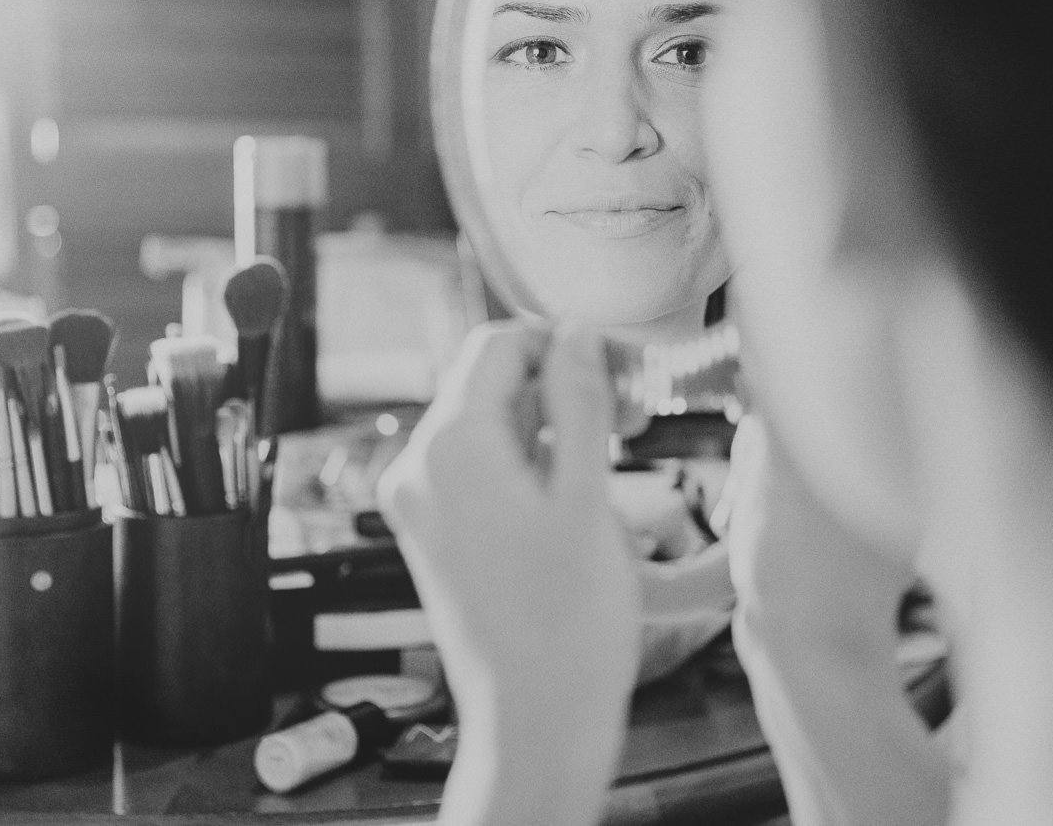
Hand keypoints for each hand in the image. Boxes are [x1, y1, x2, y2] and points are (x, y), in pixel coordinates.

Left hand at [377, 321, 639, 825]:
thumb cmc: (568, 622)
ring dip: (551, 424)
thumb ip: (580, 401)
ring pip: (489, 425)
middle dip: (562, 385)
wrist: (536, 720)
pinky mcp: (434, 532)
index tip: (620, 364)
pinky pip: (480, 467)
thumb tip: (576, 332)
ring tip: (614, 454)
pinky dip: (529, 461)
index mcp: (450, 447)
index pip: (498, 345)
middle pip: (491, 384)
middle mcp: (419, 467)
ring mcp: (421, 502)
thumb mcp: (587, 496)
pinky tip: (575, 490)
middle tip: (633, 413)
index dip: (563, 342)